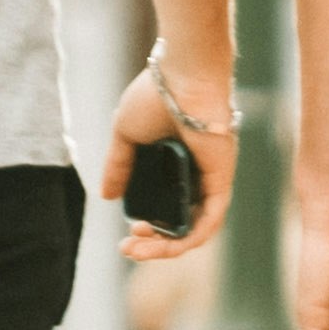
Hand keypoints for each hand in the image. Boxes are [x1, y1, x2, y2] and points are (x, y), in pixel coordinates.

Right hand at [96, 69, 231, 261]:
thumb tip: (107, 196)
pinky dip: (190, 237)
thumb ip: (118, 165)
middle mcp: (193, 175)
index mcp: (172, 164)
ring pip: (192, 227)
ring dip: (166, 247)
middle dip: (152, 244)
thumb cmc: (156, 96)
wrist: (182, 78)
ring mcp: (209, 179)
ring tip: (137, 251)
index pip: (163, 207)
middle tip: (126, 250)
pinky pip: (210, 220)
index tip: (126, 232)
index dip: (146, 228)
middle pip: (177, 223)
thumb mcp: (126, 134)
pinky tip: (168, 246)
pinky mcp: (221, 180)